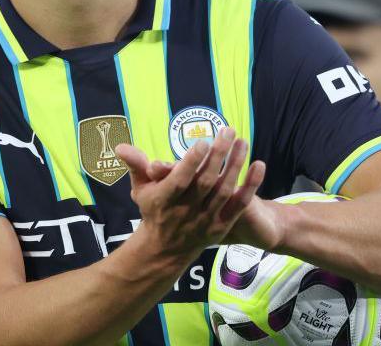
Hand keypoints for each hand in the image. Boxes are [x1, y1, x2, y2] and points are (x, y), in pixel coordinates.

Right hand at [115, 128, 264, 258]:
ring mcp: (206, 220)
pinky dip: (251, 186)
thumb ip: (136, 165)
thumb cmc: (153, 211)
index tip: (201, 141)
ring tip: (242, 142)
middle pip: (205, 182)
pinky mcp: (222, 226)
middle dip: (218, 155)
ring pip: (224, 190)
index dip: (190, 162)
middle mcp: (186, 211)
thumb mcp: (140, 189)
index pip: (179, 180)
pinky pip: (239, 205)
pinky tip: (259, 165)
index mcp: (165, 201)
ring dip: (235, 165)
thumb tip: (121, 146)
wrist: (166, 250)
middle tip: (227, 131)